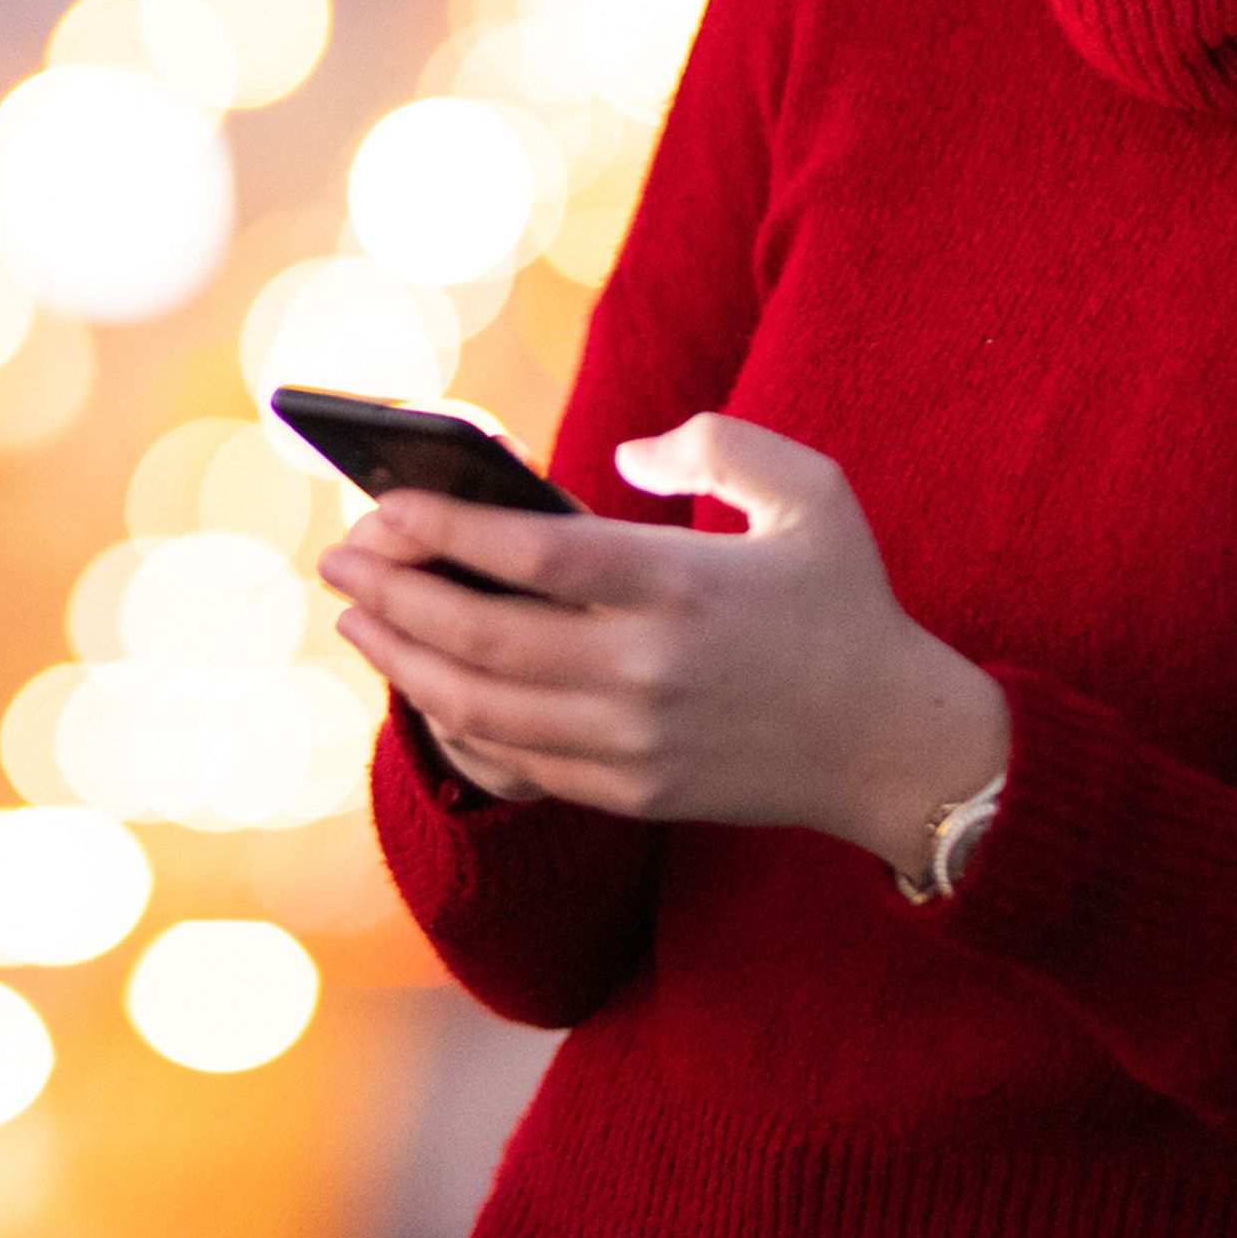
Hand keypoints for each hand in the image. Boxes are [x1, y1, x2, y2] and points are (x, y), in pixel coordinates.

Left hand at [317, 413, 1009, 862]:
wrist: (898, 748)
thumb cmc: (847, 601)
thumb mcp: (810, 490)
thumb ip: (714, 445)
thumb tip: (621, 455)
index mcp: (679, 585)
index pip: (530, 554)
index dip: (441, 528)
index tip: (380, 504)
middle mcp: (646, 670)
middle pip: (479, 635)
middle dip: (391, 593)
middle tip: (338, 557)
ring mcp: (633, 742)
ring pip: (479, 707)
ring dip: (401, 659)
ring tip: (358, 616)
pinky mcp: (630, 792)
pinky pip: (512, 761)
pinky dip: (451, 721)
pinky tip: (420, 682)